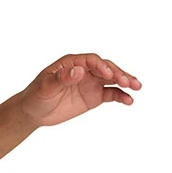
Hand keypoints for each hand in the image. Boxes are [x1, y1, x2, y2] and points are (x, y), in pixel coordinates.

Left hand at [20, 53, 140, 127]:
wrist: (34, 112)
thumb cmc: (36, 96)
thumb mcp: (45, 87)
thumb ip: (61, 78)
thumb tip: (78, 70)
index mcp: (73, 62)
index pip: (91, 61)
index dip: (101, 66)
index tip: (108, 75)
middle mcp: (85, 69)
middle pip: (106, 68)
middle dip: (118, 74)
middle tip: (128, 81)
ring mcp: (91, 82)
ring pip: (112, 79)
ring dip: (125, 82)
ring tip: (137, 87)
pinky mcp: (94, 96)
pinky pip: (111, 94)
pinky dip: (121, 96)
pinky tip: (129, 100)